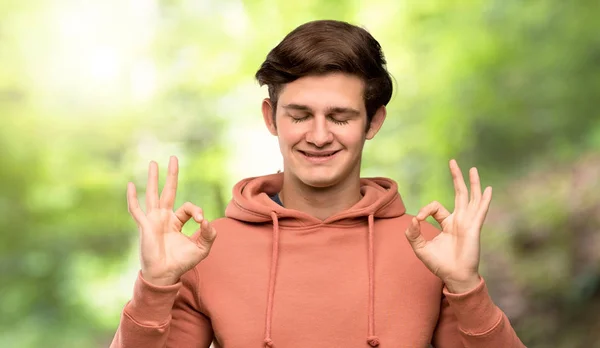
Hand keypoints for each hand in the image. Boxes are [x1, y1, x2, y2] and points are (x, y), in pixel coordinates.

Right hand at [127, 156, 216, 285]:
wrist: (165, 275)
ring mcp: (153, 220)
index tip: (202, 222)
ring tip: (153, 162)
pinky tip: (131, 185)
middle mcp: (164, 218)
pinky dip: (133, 198)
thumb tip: (208, 221)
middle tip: (174, 158)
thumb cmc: (181, 263)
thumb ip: (209, 234)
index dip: (197, 211)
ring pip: (153, 195)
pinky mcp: (145, 226)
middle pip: (168, 191)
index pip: (188, 208)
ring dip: (154, 179)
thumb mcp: (202, 248)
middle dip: (172, 175)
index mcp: (176, 222)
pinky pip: (137, 210)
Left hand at [405, 159, 491, 292]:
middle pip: (459, 194)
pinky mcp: (474, 228)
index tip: (417, 221)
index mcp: (448, 223)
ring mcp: (468, 223)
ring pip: (471, 198)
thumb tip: (412, 220)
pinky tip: (488, 189)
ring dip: (472, 183)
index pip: (436, 207)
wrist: (454, 277)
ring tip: (473, 168)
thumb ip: (413, 234)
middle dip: (456, 177)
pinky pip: (480, 211)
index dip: (425, 210)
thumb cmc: (440, 264)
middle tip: (452, 161)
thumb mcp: (420, 248)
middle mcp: (460, 220)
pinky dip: (484, 200)